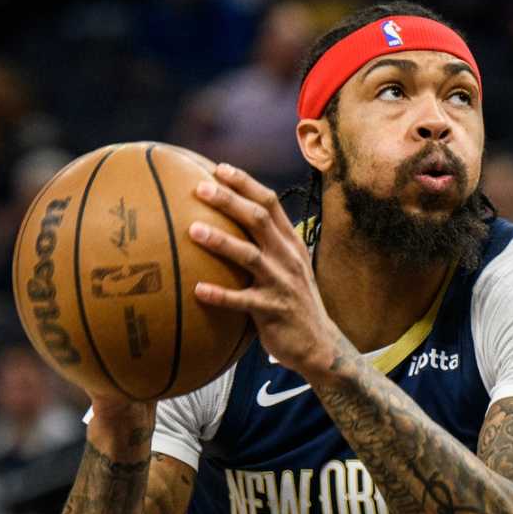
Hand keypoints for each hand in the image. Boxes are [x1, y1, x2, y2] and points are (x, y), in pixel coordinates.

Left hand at [188, 162, 343, 378]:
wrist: (319, 344)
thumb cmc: (293, 303)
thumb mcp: (288, 268)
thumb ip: (266, 246)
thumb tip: (229, 224)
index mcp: (291, 244)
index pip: (270, 203)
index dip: (245, 184)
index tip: (218, 169)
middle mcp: (288, 259)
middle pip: (259, 220)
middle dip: (230, 201)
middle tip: (200, 188)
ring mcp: (282, 284)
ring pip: (250, 256)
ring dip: (221, 242)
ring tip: (193, 230)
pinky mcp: (274, 311)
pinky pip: (243, 301)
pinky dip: (220, 295)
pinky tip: (198, 289)